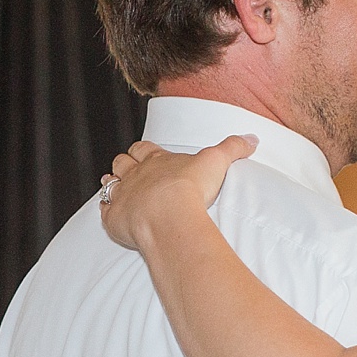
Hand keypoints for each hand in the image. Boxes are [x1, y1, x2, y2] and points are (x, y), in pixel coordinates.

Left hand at [101, 134, 255, 249]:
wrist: (169, 216)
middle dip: (124, 163)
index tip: (143, 150)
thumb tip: (251, 138)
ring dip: (111, 183)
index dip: (143, 150)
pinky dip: (106, 211)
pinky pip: (104, 212)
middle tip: (126, 166)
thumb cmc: (190, 188)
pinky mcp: (114, 219)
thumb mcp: (216, 161)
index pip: (144, 149)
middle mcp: (136, 175)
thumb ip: (233, 148)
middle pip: (123, 163)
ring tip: (110, 183)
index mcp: (156, 161)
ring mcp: (122, 196)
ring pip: (110, 184)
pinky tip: (109, 213)